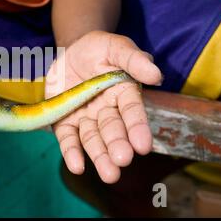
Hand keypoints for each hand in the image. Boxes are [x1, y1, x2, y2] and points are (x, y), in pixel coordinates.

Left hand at [45, 31, 162, 182]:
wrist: (71, 51)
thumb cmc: (99, 49)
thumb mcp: (116, 46)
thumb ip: (134, 59)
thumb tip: (156, 75)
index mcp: (123, 93)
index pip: (131, 111)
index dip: (137, 127)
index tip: (143, 145)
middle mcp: (106, 110)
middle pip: (112, 129)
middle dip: (118, 145)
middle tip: (122, 160)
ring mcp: (85, 118)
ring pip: (93, 139)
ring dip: (99, 156)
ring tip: (108, 174)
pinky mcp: (64, 121)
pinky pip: (68, 138)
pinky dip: (71, 153)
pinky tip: (76, 167)